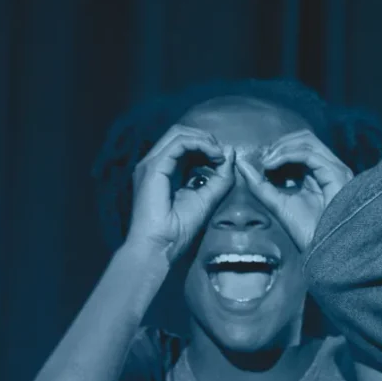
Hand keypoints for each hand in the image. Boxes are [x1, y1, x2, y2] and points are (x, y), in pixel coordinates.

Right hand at [126, 125, 234, 259]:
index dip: (207, 146)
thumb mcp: (208, 199)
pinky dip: (200, 144)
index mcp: (165, 171)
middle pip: (181, 134)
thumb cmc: (179, 229)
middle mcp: (155, 163)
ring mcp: (151, 164)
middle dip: (206, 139)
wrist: (160, 247)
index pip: (185, 145)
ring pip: (179, 133)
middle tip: (223, 154)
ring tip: (220, 155)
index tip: (224, 160)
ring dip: (204, 140)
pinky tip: (214, 157)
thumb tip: (229, 152)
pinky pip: (179, 143)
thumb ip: (220, 177)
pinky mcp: (154, 167)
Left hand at [234, 130, 354, 253]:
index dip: (277, 150)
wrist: (324, 250)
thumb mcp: (277, 203)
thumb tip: (242, 164)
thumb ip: (260, 184)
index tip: (260, 162)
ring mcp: (335, 168)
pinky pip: (308, 153)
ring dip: (281, 148)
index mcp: (319, 174)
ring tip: (266, 163)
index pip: (299, 147)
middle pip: (304, 138)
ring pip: (306, 141)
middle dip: (279, 145)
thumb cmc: (306, 232)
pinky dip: (286, 155)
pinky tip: (272, 166)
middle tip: (262, 160)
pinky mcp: (336, 173)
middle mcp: (330, 167)